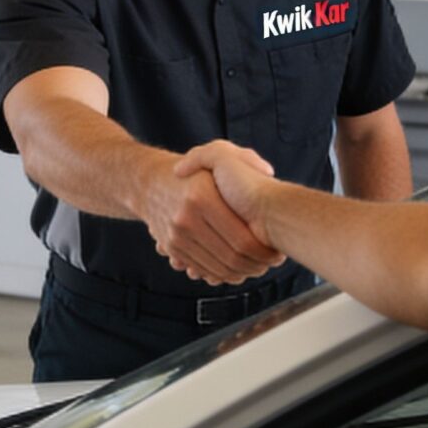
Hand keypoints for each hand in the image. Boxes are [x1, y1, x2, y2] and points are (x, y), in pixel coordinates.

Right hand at [137, 146, 282, 285]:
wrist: (150, 183)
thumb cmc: (194, 172)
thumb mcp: (219, 153)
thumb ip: (246, 158)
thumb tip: (267, 172)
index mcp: (203, 197)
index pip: (242, 240)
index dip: (264, 252)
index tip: (277, 252)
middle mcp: (186, 218)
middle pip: (231, 257)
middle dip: (256, 265)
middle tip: (271, 263)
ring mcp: (176, 235)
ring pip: (217, 268)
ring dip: (240, 273)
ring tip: (257, 267)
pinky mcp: (171, 247)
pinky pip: (201, 269)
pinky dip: (220, 274)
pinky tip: (235, 269)